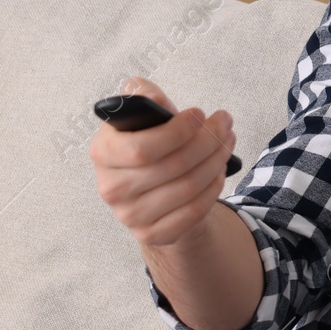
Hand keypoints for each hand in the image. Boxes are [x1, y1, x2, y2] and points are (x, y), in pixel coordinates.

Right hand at [90, 76, 237, 249]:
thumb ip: (141, 97)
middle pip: (174, 166)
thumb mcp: (141, 116)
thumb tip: (148, 96)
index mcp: (103, 153)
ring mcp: (130, 215)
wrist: (150, 190)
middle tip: (225, 123)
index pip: (142, 148)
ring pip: (189, 187)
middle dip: (208, 141)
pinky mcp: (152, 233)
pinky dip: (214, 188)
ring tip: (227, 142)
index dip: (177, 131)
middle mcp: (111, 187)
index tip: (200, 113)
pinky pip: (194, 211)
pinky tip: (219, 171)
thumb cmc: (149, 145)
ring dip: (217, 161)